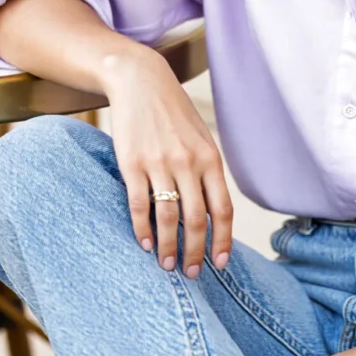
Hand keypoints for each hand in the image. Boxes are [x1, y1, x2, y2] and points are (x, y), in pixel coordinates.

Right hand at [105, 47, 232, 277]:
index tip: (221, 263)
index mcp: (210, 159)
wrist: (140, 81)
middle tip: (191, 273)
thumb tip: (212, 214)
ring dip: (168, 247)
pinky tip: (145, 244)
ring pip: (168, 217)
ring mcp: (159, 163)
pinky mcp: (132, 163)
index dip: (223, 240)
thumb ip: (207, 173)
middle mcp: (188, 163)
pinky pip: (139, 204)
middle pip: (196, 220)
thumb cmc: (173, 114)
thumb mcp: (201, 139)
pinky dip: (143, 228)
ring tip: (166, 265)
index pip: (223, 210)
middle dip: (195, 252)